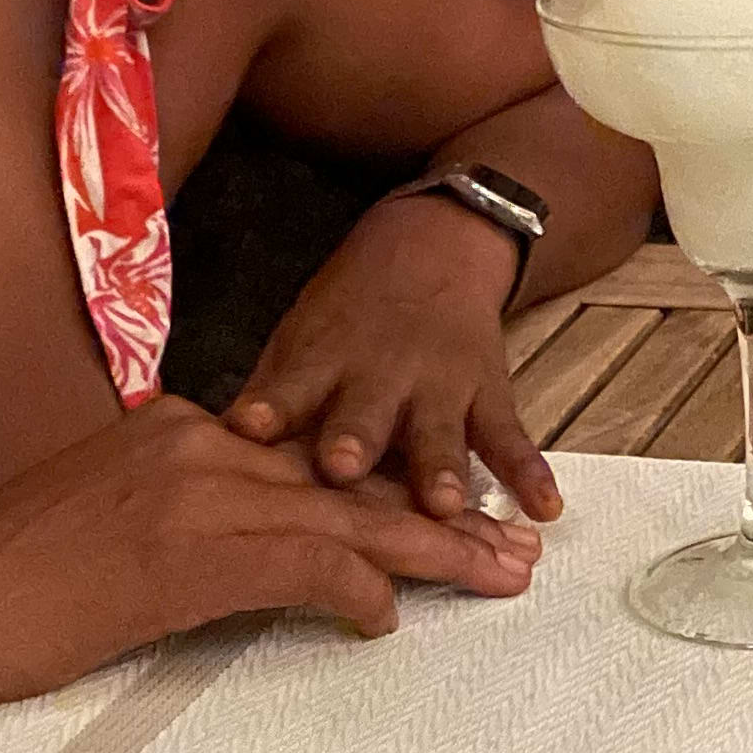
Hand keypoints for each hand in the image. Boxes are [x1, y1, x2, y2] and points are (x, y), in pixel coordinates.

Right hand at [0, 398, 541, 752]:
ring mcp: (191, 490)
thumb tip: (225, 556)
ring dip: (433, 549)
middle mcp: (194, 441)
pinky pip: (303, 561)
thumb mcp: (98, 526)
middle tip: (510, 541)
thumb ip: (173, 520)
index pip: (307, 455)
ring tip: (499, 576)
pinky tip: (387, 622)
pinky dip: (355, 589)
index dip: (384, 486)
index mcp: (175, 430)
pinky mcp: (185, 550)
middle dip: (436, 511)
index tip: (446, 509)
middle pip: (346, 475)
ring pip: (346, 511)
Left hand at [229, 195, 560, 524]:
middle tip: (343, 468)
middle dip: (356, 440)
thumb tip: (205, 455)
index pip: (293, 387)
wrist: (435, 246)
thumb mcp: (300, 338)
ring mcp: (439, 386)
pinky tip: (547, 506)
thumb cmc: (349, 313)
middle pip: (366, 413)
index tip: (250, 427)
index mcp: (325, 360)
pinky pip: (511, 437)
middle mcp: (381, 375)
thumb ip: (269, 399)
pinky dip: (531, 471)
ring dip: (441, 467)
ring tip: (445, 504)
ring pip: (440, 432)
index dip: (272, 407)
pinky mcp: (488, 394)